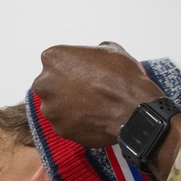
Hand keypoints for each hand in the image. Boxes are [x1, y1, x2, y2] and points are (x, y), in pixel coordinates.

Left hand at [32, 41, 160, 146]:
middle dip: (65, 89)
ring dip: (70, 107)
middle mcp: (45, 83)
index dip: (71, 68)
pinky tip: (94, 120)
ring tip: (93, 108)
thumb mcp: (111, 50)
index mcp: (53, 58)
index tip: (84, 74)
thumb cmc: (124, 79)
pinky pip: (66, 125)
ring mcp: (51, 109)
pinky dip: (77, 124)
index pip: (55, 62)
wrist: (135, 111)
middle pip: (50, 85)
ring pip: (56, 107)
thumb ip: (93, 53)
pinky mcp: (60, 130)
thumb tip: (94, 58)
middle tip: (87, 92)